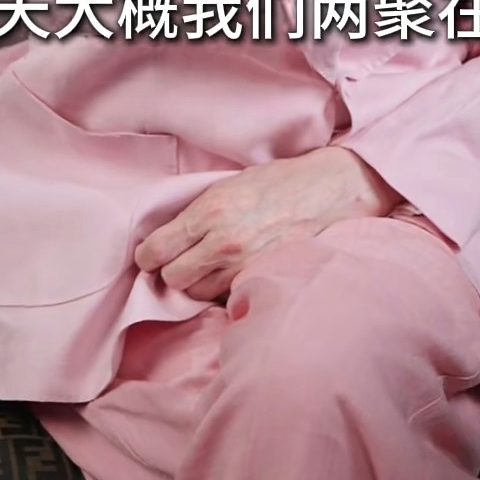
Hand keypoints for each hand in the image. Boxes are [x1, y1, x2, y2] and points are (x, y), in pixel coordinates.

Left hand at [132, 147, 400, 301]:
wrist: (331, 190)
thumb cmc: (280, 181)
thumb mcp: (231, 185)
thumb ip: (199, 213)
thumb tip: (168, 235)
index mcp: (210, 210)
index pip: (157, 250)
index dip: (149, 255)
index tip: (152, 255)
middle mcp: (223, 241)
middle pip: (173, 278)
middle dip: (173, 271)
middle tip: (183, 260)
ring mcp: (244, 265)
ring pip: (197, 294)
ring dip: (199, 284)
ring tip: (211, 267)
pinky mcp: (263, 279)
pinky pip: (226, 298)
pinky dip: (224, 291)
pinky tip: (233, 275)